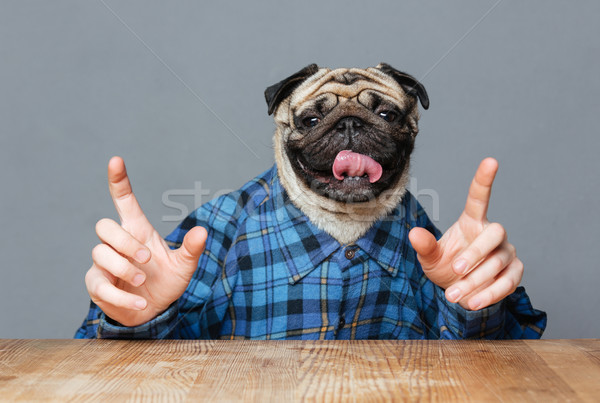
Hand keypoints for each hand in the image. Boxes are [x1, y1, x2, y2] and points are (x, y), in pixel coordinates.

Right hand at [85, 157, 206, 326]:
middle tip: (147, 260)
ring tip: (143, 281)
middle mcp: (118, 244)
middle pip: (105, 227)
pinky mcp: (97, 286)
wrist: (153, 313)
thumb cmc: (166, 282)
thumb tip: (202, 231)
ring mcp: (104, 264)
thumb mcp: (184, 266)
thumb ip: (191, 249)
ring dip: (125, 269)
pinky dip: (122, 297)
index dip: (119, 181)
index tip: (116, 160)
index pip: (123, 200)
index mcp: (138, 231)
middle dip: (125, 243)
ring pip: (100, 254)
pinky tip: (140, 304)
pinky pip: (100, 285)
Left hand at [408, 158, 522, 310]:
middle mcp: (492, 233)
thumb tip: (414, 233)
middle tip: (454, 269)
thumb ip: (424, 246)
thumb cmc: (445, 266)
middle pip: (495, 233)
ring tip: (454, 295)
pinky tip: (472, 302)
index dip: (484, 180)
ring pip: (499, 263)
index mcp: (471, 222)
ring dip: (476, 281)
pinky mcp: (515, 272)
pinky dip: (490, 294)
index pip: (479, 197)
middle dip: (475, 253)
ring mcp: (506, 252)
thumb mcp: (430, 258)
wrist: (459, 291)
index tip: (491, 160)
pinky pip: (508, 282)